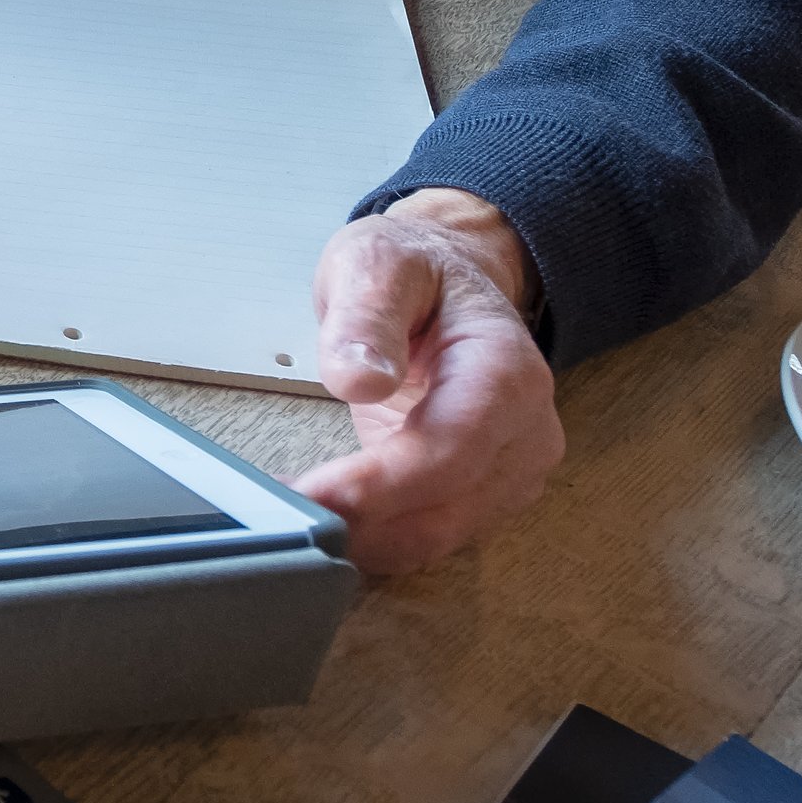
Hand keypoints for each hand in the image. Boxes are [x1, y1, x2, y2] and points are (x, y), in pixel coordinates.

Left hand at [292, 190, 563, 575]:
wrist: (450, 283)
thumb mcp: (379, 264)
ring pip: (435, 536)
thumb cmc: (415, 271)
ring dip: (361, 538)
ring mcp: (510, 472)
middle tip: (277, 514)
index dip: (381, 485)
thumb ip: (367, 317)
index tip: (314, 495)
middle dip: (361, 522)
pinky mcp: (483, 496)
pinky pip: (428, 535)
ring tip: (288, 513)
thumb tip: (358, 379)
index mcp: (506, 373)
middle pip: (444, 509)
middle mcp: (524, 432)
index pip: (451, 449)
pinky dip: (373, 537)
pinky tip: (321, 517)